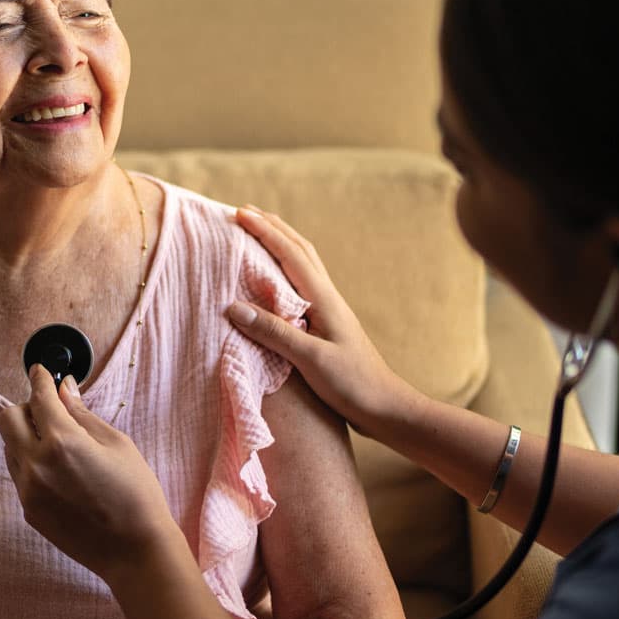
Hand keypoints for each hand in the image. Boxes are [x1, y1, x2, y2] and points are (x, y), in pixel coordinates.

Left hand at [0, 365, 186, 581]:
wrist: (134, 552)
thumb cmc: (135, 494)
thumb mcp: (116, 443)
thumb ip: (82, 414)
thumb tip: (64, 388)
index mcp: (61, 442)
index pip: (39, 397)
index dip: (40, 379)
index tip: (41, 371)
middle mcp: (36, 465)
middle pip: (8, 418)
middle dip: (26, 407)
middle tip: (50, 411)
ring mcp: (28, 490)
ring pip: (9, 447)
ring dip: (26, 436)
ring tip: (58, 444)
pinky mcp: (29, 511)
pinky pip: (18, 474)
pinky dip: (31, 462)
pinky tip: (59, 471)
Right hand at [229, 207, 418, 440]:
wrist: (386, 407)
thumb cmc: (353, 385)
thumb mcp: (311, 360)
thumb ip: (274, 332)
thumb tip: (232, 306)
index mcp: (323, 299)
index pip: (290, 254)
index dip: (264, 231)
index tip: (240, 213)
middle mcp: (327, 297)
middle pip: (299, 249)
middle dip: (272, 227)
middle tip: (244, 211)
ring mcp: (328, 309)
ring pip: (303, 264)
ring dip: (280, 242)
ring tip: (257, 233)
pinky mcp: (326, 324)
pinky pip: (300, 284)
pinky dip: (284, 268)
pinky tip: (274, 278)